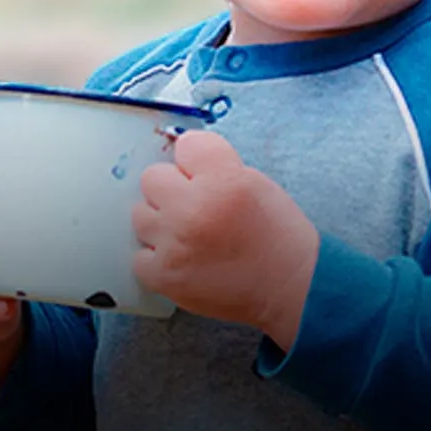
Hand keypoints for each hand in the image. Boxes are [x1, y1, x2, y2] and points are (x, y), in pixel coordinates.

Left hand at [133, 130, 319, 348]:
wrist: (291, 287)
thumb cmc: (277, 237)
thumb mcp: (256, 184)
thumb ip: (216, 169)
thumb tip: (181, 164)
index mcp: (224, 180)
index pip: (186, 144)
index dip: (194, 160)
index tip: (201, 173)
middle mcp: (195, 208)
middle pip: (152, 177)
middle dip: (171, 189)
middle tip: (193, 206)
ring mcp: (175, 243)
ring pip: (141, 214)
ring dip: (161, 223)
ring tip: (188, 236)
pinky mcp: (164, 275)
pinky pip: (139, 256)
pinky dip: (157, 259)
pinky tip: (182, 260)